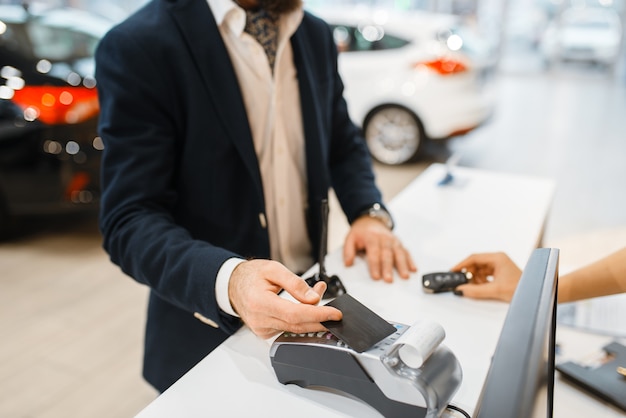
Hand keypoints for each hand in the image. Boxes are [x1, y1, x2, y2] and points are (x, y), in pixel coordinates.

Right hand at [228, 259, 342, 338]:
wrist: (233, 285)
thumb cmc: (251, 275)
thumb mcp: (273, 269)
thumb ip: (295, 283)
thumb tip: (314, 298)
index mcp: (259, 302)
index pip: (295, 315)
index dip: (318, 315)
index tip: (335, 314)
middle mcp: (259, 320)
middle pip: (297, 325)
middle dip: (320, 318)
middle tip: (334, 309)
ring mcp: (261, 329)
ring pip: (295, 329)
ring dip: (311, 318)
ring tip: (317, 297)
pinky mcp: (265, 333)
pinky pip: (288, 329)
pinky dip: (301, 321)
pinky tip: (304, 307)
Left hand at [343, 216, 416, 281]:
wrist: (370, 221)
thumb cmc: (361, 232)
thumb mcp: (350, 238)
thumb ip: (348, 251)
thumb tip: (348, 263)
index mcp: (371, 237)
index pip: (374, 253)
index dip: (375, 265)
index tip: (376, 276)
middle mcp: (384, 238)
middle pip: (387, 254)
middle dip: (388, 268)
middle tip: (389, 279)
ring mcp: (393, 240)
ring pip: (399, 253)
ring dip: (402, 265)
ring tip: (404, 276)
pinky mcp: (399, 243)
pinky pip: (406, 252)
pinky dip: (410, 260)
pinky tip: (413, 269)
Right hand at [451, 252, 521, 301]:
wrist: (532, 295)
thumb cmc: (521, 288)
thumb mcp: (495, 290)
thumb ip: (476, 290)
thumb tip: (462, 290)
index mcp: (497, 258)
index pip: (474, 258)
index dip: (462, 264)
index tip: (453, 270)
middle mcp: (497, 260)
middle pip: (476, 264)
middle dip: (469, 273)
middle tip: (462, 281)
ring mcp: (499, 266)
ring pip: (480, 270)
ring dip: (475, 278)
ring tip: (474, 286)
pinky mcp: (499, 273)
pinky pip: (484, 275)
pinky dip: (480, 281)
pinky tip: (481, 287)